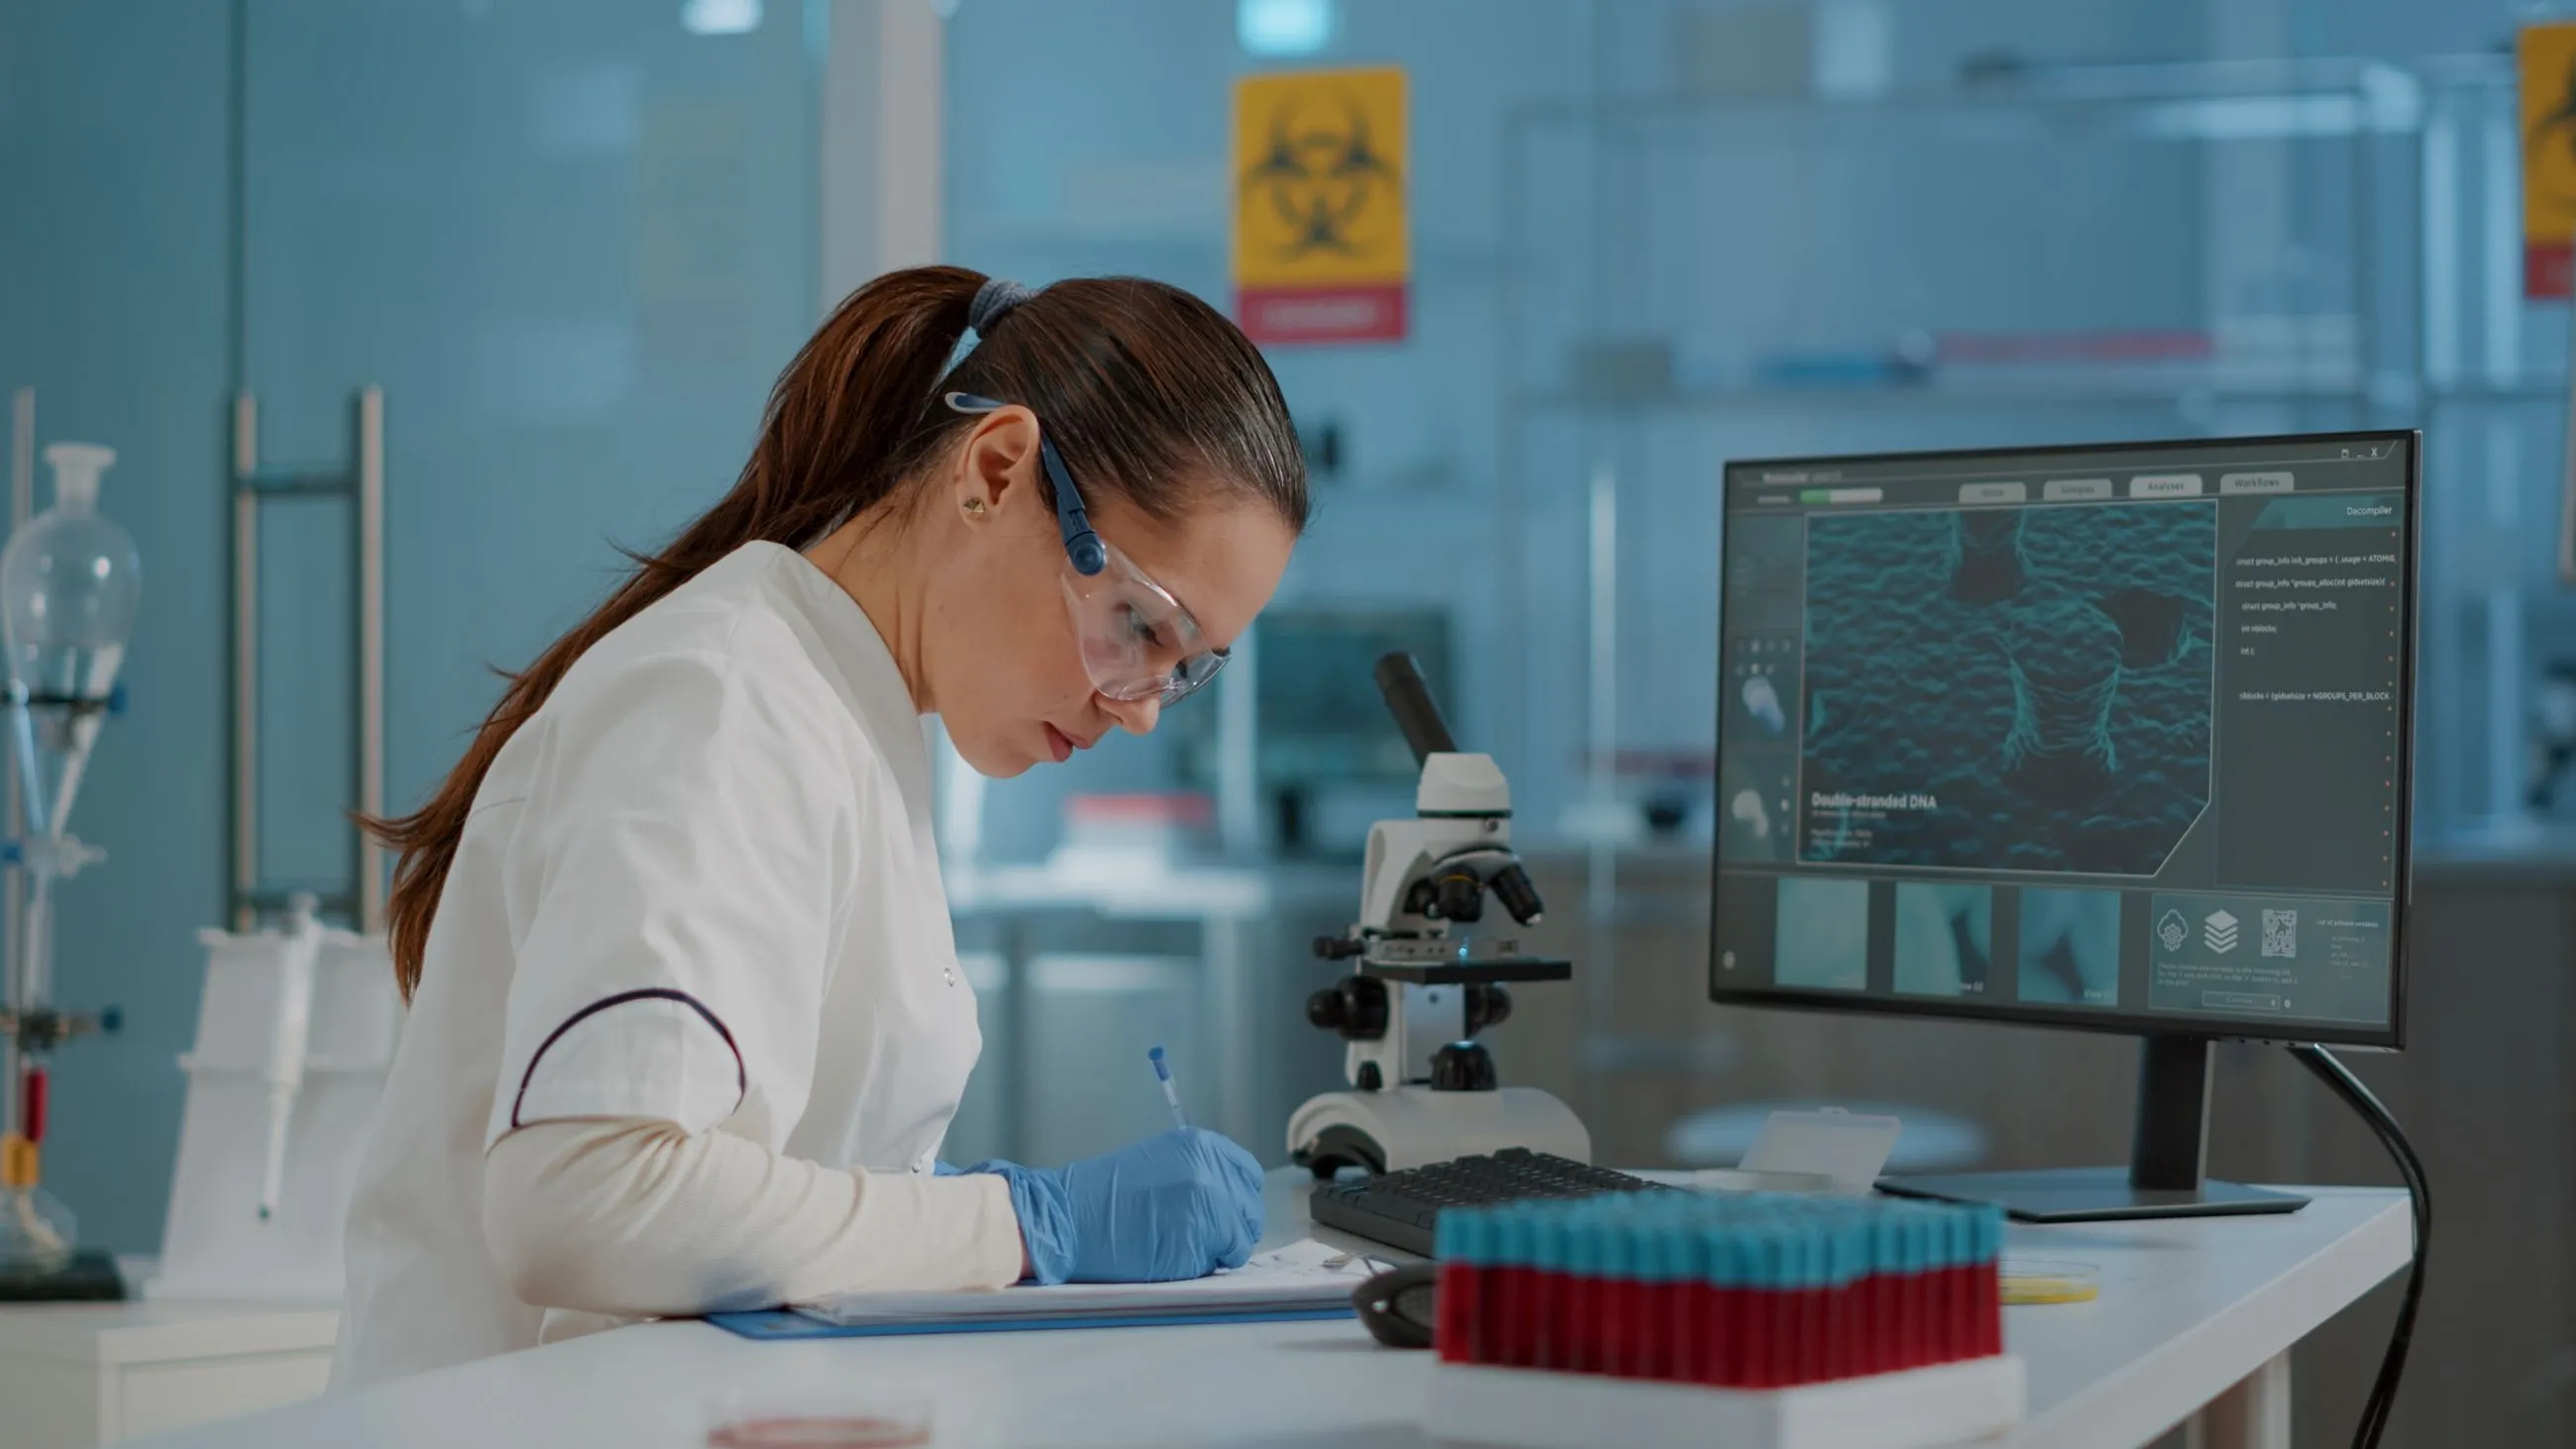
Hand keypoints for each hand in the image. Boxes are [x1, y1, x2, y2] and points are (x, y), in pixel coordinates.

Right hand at [963, 1128, 1264, 1284]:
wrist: (1066, 1218)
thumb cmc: (1104, 1198)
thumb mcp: (1160, 1163)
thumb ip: (1199, 1173)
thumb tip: (1232, 1199)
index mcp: (1201, 1146)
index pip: (1248, 1176)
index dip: (1238, 1201)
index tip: (1224, 1216)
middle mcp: (1211, 1169)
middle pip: (1250, 1210)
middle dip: (1231, 1229)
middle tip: (1200, 1239)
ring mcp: (1209, 1203)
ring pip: (1239, 1239)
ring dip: (1217, 1249)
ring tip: (1177, 1245)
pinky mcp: (1201, 1238)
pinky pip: (1220, 1261)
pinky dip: (1201, 1265)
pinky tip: (1170, 1256)